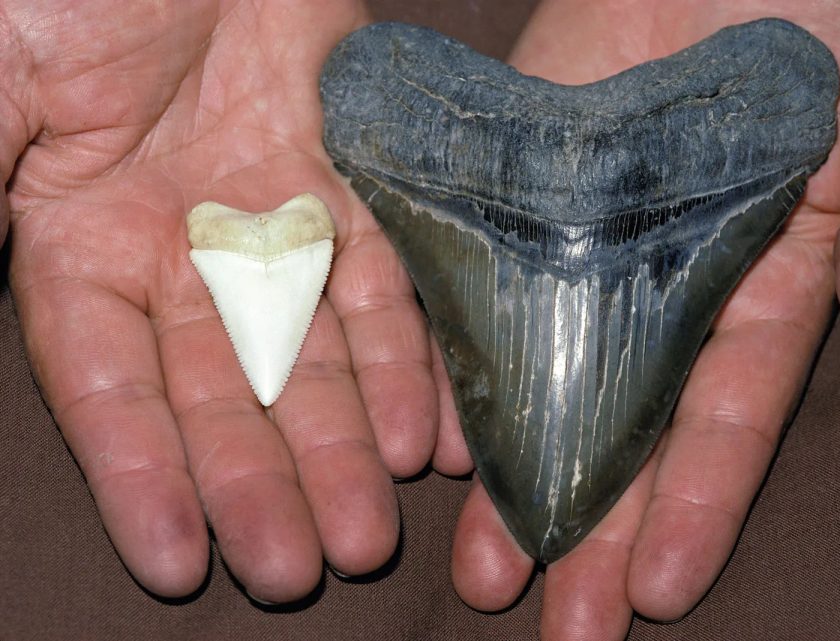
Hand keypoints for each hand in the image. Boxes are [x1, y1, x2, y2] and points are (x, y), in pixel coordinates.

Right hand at [5, 0, 443, 601]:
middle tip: (303, 568)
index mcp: (80, 246)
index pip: (113, 395)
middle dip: (265, 484)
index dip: (143, 480)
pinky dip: (410, 363)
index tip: (175, 563)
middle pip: (228, 398)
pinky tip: (430, 436)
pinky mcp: (351, 193)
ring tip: (373, 528)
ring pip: (315, 360)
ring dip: (345, 445)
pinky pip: (385, 292)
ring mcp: (274, 228)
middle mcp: (183, 258)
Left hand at [442, 0, 839, 637]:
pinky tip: (433, 453)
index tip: (661, 590)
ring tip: (484, 573)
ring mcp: (576, 263)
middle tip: (559, 625)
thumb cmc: (809, 24)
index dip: (696, 503)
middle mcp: (657, 298)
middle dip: (598, 533)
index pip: (724, 417)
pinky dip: (456, 377)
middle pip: (625, 435)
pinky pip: (478, 306)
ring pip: (543, 392)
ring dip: (515, 484)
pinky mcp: (510, 216)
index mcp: (755, 292)